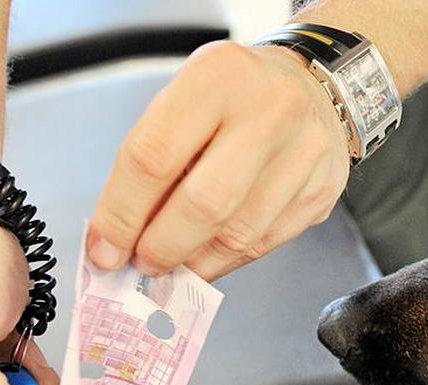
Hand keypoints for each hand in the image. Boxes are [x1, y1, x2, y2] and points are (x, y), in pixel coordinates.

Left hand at [87, 42, 349, 280]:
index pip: (154, 156)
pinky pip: (265, 243)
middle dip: (161, 246)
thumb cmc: (233, 97)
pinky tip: (207, 257)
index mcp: (219, 75)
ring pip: (238, 234)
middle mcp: (270, 110)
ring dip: (194, 261)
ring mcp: (305, 153)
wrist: (311, 87)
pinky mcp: (322, 190)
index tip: (104, 249)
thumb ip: (153, 159)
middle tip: (140, 263)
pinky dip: (227, 260)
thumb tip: (119, 236)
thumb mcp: (186, 99)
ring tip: (171, 264)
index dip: (121, 213)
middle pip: (203, 203)